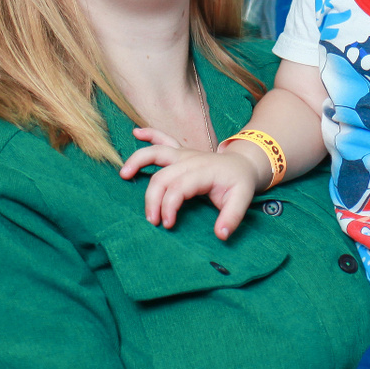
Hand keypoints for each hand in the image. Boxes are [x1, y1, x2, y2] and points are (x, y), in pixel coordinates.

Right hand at [119, 128, 265, 239]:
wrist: (244, 164)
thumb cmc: (240, 183)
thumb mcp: (243, 200)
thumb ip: (232, 218)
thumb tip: (220, 235)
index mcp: (203, 171)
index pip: (178, 188)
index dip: (169, 206)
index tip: (168, 225)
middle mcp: (190, 160)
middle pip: (162, 177)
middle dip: (152, 199)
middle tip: (152, 220)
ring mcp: (184, 154)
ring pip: (156, 153)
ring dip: (139, 161)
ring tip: (125, 175)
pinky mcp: (180, 152)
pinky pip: (163, 138)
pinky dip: (150, 134)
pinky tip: (136, 133)